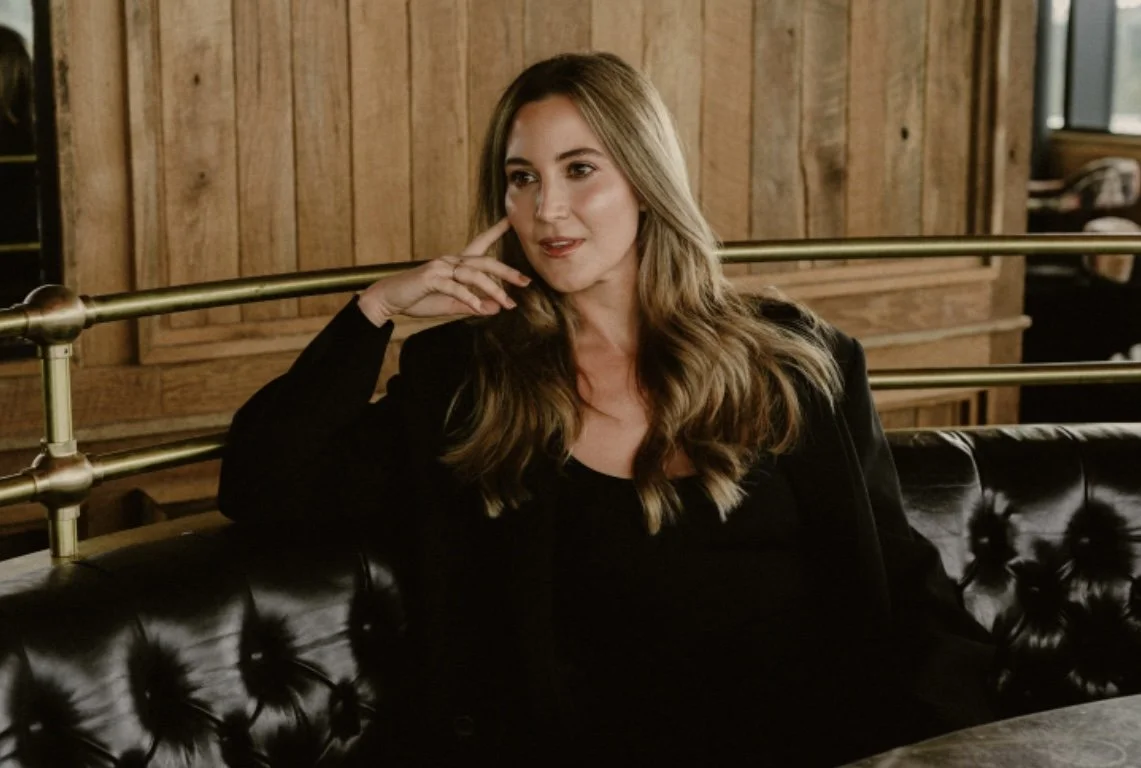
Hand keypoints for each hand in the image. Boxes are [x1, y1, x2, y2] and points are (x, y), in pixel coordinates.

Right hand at [356, 218, 530, 325]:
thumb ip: (473, 305)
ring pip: (474, 275)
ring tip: (508, 304)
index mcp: (455, 264)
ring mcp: (440, 268)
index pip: (480, 244)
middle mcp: (450, 261)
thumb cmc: (418, 299)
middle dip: (507, 272)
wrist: (388, 299)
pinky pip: (455, 287)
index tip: (511, 221)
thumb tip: (496, 308)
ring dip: (493, 290)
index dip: (495, 231)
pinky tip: (481, 308)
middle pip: (485, 261)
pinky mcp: (431, 278)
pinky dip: (470, 298)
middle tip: (526, 282)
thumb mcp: (450, 304)